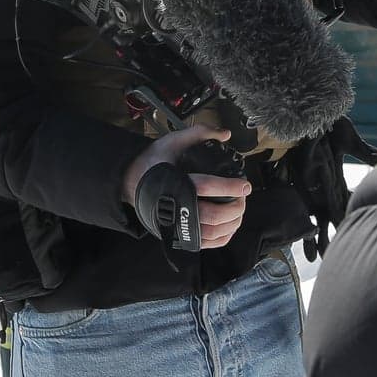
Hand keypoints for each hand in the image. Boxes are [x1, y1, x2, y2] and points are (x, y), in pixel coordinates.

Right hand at [121, 122, 252, 248]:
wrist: (131, 182)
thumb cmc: (153, 162)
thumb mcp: (172, 141)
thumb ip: (199, 133)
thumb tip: (225, 134)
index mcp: (174, 183)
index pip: (207, 187)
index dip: (230, 187)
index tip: (245, 185)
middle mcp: (175, 207)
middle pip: (213, 215)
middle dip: (236, 207)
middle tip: (243, 197)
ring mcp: (176, 224)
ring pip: (212, 232)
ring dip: (232, 222)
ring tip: (239, 209)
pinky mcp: (178, 235)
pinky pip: (206, 243)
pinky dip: (223, 236)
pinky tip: (230, 224)